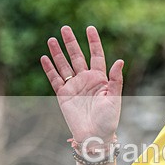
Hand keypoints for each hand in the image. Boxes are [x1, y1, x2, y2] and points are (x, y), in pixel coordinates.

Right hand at [40, 26, 123, 141]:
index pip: (96, 55)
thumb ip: (115, 80)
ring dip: (58, 53)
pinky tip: (44, 57)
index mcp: (100, 78)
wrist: (95, 136)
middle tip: (65, 28)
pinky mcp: (63, 95)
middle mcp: (86, 79)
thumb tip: (119, 61)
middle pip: (77, 56)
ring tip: (52, 39)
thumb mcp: (114, 98)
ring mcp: (74, 86)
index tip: (90, 28)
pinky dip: (49, 69)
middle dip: (71, 42)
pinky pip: (55, 79)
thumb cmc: (108, 120)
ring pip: (64, 65)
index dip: (93, 42)